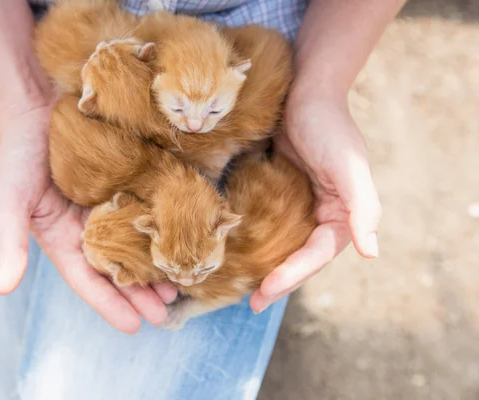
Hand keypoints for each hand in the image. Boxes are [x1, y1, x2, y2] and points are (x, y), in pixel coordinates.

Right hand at [0, 103, 176, 333]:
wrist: (37, 105)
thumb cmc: (17, 154)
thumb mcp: (9, 200)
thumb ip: (8, 243)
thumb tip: (1, 289)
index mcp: (63, 239)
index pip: (88, 279)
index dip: (109, 304)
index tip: (134, 326)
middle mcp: (90, 227)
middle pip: (118, 268)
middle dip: (140, 293)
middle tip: (164, 313)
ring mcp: (111, 204)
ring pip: (138, 243)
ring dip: (156, 266)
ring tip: (179, 284)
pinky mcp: (129, 181)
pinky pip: (148, 208)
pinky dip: (163, 227)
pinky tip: (182, 238)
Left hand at [250, 90, 381, 312]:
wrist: (305, 91)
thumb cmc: (329, 126)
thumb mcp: (349, 166)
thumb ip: (363, 208)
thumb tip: (372, 252)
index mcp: (341, 216)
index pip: (315, 255)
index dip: (292, 276)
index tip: (264, 293)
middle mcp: (321, 215)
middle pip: (298, 257)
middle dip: (277, 281)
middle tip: (250, 304)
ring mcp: (298, 204)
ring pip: (281, 245)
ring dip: (264, 266)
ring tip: (239, 286)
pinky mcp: (277, 191)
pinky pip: (267, 223)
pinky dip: (254, 238)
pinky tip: (233, 248)